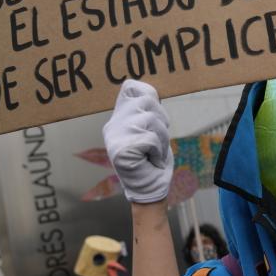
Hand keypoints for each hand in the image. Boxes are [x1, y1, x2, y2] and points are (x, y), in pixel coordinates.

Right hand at [103, 80, 173, 203]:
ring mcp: (115, 137)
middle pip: (147, 101)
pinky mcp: (121, 150)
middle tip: (157, 140)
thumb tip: (151, 91)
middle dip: (161, 121)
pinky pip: (151, 138)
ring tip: (154, 151)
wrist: (150, 188)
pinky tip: (151, 160)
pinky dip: (158, 151)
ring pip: (151, 119)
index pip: (130, 88)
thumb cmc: (153, 159)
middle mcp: (113, 125)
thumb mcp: (152, 130)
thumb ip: (147, 111)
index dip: (148, 93)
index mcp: (118, 118)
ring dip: (162, 138)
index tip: (155, 113)